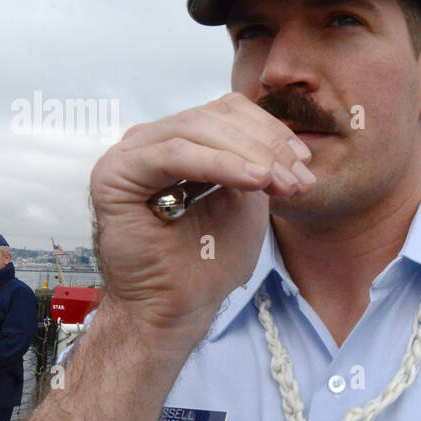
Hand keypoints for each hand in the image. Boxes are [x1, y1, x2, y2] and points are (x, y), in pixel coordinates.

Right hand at [89, 93, 316, 344]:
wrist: (178, 308)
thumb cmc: (210, 260)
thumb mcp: (248, 201)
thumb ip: (259, 164)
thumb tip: (287, 146)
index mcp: (182, 142)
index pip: (228, 112)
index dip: (270, 130)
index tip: (305, 162)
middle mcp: (152, 141)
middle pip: (215, 116)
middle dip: (265, 145)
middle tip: (298, 178)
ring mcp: (130, 153)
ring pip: (197, 128)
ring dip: (249, 153)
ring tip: (280, 182)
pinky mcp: (115, 173)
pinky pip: (175, 155)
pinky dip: (220, 164)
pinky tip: (253, 180)